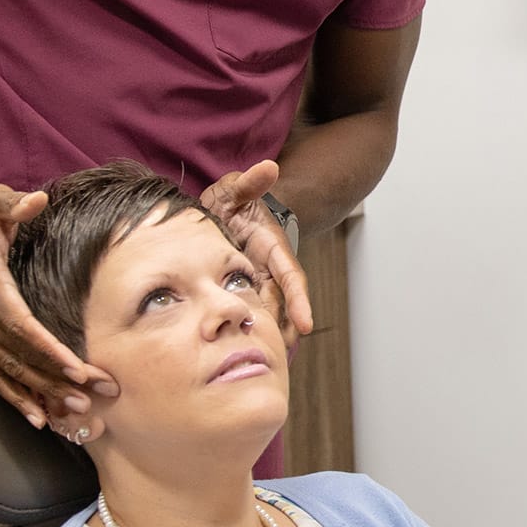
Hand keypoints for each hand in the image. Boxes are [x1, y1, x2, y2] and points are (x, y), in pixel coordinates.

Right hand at [0, 183, 115, 427]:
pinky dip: (15, 398)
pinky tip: (39, 418)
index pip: (19, 323)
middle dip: (56, 378)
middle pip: (19, 354)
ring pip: (8, 371)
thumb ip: (13, 203)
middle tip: (92, 395)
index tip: (77, 367)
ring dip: (41, 393)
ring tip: (75, 412)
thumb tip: (37, 200)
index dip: (48, 348)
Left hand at [201, 159, 314, 337]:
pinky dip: (244, 327)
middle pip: (280, 303)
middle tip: (281, 354)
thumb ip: (250, 181)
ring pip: (263, 311)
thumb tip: (269, 168)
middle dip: (284, 328)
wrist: (220, 211)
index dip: (299, 301)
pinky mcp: (236, 288)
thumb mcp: (236, 188)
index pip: (291, 276)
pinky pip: (243, 311)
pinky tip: (238, 348)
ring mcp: (252, 281)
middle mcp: (266, 268)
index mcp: (271, 247)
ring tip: (263, 359)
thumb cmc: (233, 199)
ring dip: (266, 333)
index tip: (306, 324)